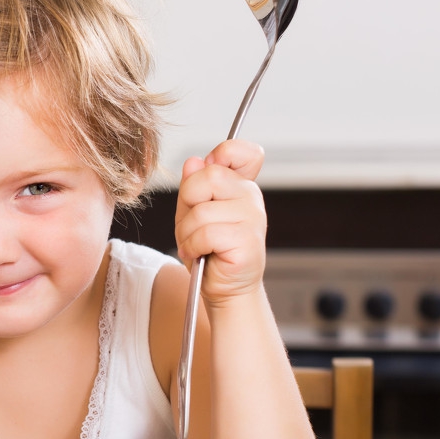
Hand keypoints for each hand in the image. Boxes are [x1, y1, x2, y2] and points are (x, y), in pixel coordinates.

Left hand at [175, 139, 266, 304]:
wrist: (224, 288)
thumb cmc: (208, 250)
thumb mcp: (191, 214)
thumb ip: (192, 187)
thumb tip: (194, 162)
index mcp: (239, 184)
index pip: (238, 150)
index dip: (219, 155)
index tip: (206, 176)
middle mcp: (250, 196)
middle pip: (208, 176)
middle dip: (188, 202)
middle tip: (192, 224)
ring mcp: (253, 218)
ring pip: (202, 211)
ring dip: (186, 233)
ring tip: (194, 245)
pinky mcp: (247, 241)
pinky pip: (206, 234)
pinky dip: (193, 247)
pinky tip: (200, 254)